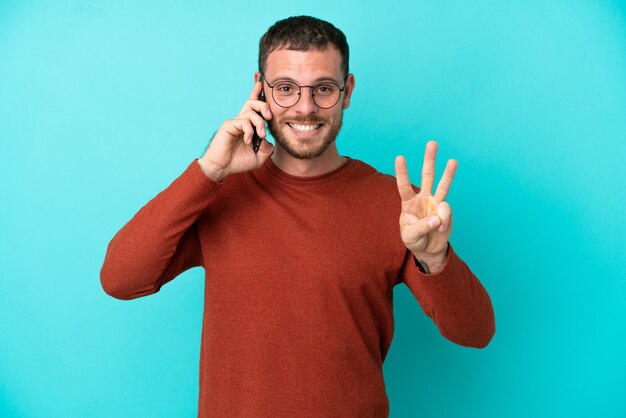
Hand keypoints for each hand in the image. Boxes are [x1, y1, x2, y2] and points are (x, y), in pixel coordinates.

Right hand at [198, 81, 274, 181]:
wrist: (221, 168)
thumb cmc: (238, 162)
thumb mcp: (259, 157)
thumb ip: (267, 148)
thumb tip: (269, 139)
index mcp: (247, 126)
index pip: (253, 107)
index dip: (256, 93)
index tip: (261, 82)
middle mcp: (240, 121)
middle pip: (253, 103)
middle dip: (264, 106)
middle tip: (270, 116)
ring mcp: (234, 122)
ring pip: (251, 113)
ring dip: (260, 124)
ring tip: (260, 136)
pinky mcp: (228, 126)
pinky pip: (243, 122)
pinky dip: (249, 131)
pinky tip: (248, 141)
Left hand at [395, 141, 457, 271]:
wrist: (428, 249)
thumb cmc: (415, 239)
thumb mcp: (411, 235)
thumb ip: (422, 226)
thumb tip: (437, 218)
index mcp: (408, 203)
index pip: (404, 185)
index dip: (402, 172)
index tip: (400, 157)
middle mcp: (423, 198)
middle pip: (426, 176)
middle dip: (429, 160)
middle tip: (432, 143)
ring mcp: (436, 203)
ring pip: (442, 185)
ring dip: (448, 173)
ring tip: (453, 161)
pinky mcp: (446, 211)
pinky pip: (446, 212)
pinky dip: (443, 220)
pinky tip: (440, 228)